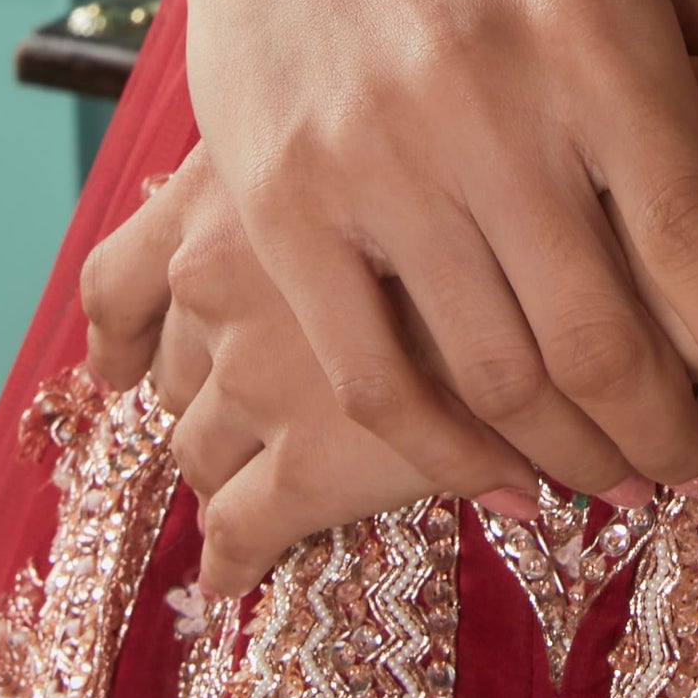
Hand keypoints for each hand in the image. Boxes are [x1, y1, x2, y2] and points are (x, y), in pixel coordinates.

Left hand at [87, 147, 459, 593]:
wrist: (575, 238)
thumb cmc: (489, 150)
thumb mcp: (375, 129)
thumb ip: (316, 174)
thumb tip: (283, 192)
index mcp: (218, 196)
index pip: (121, 281)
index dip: (127, 333)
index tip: (128, 361)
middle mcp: (219, 284)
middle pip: (168, 367)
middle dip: (197, 393)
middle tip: (251, 406)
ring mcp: (257, 380)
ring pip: (195, 449)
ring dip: (223, 467)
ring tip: (269, 476)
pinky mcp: (306, 468)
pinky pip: (237, 530)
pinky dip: (230, 557)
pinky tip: (239, 568)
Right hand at [133, 0, 697, 511]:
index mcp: (592, 29)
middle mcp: (486, 95)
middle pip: (603, 334)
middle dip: (672, 436)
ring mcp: (374, 159)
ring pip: (498, 375)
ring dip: (577, 460)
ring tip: (626, 479)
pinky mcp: (282, 210)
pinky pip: (376, 380)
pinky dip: (451, 456)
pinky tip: (509, 481)